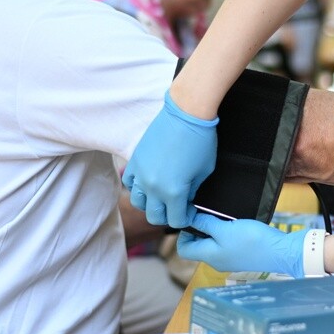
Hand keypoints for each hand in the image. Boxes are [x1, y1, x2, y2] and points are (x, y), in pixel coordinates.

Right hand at [124, 91, 217, 227]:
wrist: (186, 113)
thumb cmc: (200, 140)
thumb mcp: (204, 172)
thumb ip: (192, 191)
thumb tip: (186, 199)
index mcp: (174, 192)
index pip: (176, 220)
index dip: (186, 218)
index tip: (190, 211)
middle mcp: (154, 187)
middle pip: (155, 217)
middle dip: (168, 215)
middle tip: (177, 206)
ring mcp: (141, 174)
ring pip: (138, 203)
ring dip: (151, 203)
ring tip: (161, 195)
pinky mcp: (135, 161)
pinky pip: (129, 183)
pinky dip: (137, 187)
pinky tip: (149, 181)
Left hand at [177, 213, 304, 277]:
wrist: (280, 252)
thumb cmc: (250, 240)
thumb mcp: (225, 228)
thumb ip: (206, 223)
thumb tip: (189, 219)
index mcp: (208, 256)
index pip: (183, 249)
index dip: (183, 234)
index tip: (192, 218)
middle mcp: (216, 261)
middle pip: (198, 246)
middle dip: (199, 229)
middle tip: (206, 214)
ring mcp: (229, 260)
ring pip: (212, 244)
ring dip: (213, 230)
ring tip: (221, 217)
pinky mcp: (241, 256)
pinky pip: (225, 244)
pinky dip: (225, 234)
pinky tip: (234, 223)